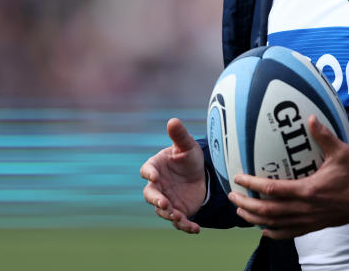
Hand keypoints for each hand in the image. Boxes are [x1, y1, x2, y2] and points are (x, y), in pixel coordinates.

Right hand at [140, 117, 205, 233]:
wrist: (201, 174)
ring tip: (179, 217)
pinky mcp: (178, 212)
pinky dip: (185, 226)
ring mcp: (166, 200)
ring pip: (163, 211)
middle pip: (150, 195)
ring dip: (170, 215)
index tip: (154, 176)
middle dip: (156, 200)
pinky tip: (195, 229)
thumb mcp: (187, 146)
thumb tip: (173, 120)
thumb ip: (179, 135)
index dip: (149, 173)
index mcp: (155, 167)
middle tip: (164, 203)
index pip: (147, 170)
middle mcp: (157, 186)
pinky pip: (178, 221)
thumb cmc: (188, 157)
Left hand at [228, 115, 348, 238]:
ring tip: (241, 210)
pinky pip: (288, 233)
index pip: (272, 189)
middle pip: (267, 211)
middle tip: (233, 195)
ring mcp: (308, 220)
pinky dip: (273, 232)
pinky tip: (264, 228)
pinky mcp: (313, 227)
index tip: (238, 177)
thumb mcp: (342, 152)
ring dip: (254, 219)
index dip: (252, 184)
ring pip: (274, 224)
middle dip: (246, 204)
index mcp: (308, 190)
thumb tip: (310, 118)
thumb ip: (324, 136)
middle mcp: (305, 209)